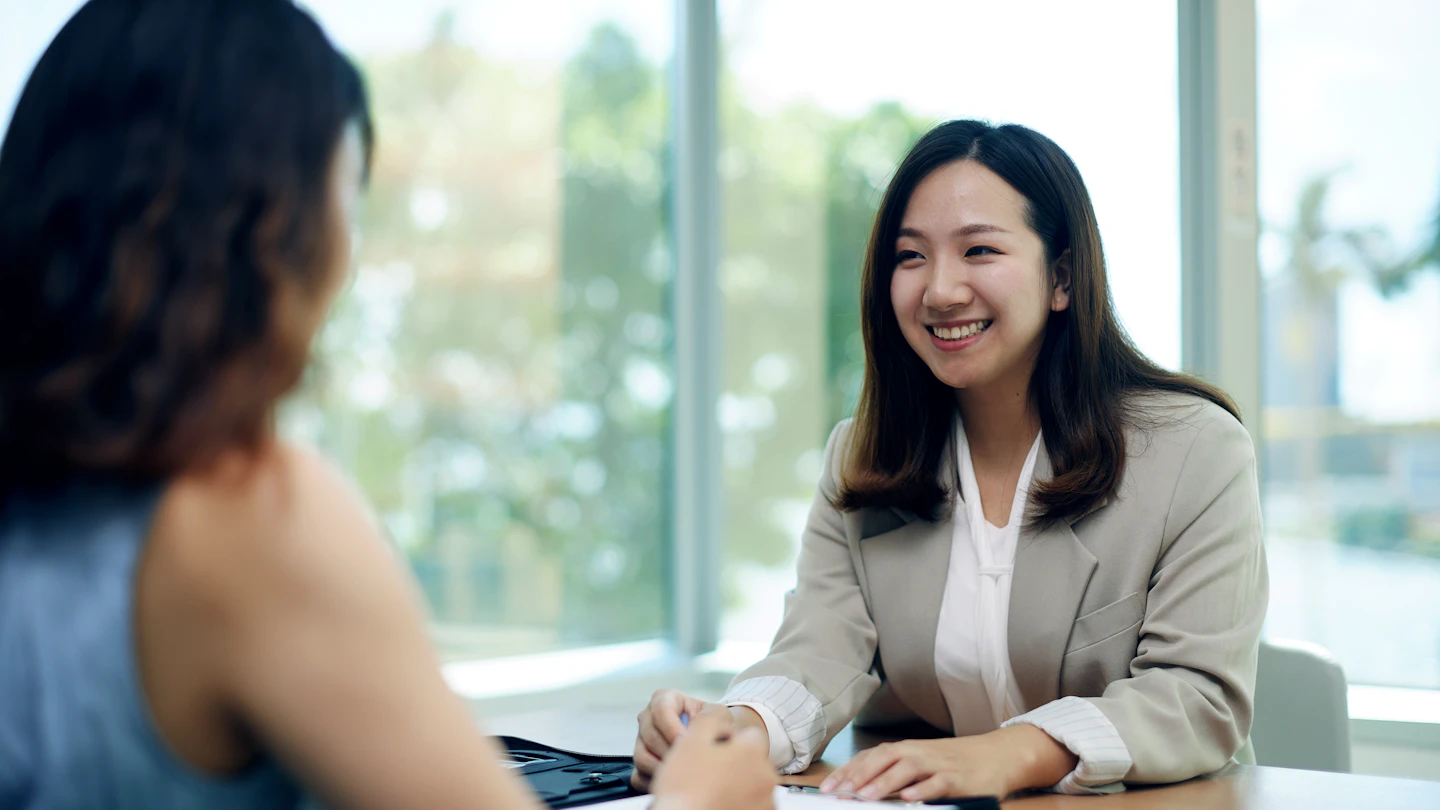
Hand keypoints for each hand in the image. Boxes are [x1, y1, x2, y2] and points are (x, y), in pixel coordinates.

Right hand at [631, 690, 732, 790]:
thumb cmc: (715, 726)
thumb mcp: (718, 714)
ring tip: (683, 774)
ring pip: (642, 757)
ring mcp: (641, 741)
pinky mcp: (640, 763)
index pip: (661, 710)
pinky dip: (654, 783)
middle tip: (689, 762)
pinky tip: (673, 783)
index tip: (686, 744)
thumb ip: (710, 717)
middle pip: (650, 736)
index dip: (672, 728)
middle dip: (671, 752)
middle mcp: (648, 718)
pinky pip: (638, 776)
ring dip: (663, 769)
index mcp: (665, 699)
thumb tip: (696, 733)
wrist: (715, 742)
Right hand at [650, 712, 775, 809]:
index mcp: (752, 751)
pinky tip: (719, 804)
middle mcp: (766, 777)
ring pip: (753, 785)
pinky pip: (753, 805)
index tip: (714, 752)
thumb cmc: (685, 787)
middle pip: (753, 762)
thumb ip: (709, 720)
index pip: (750, 736)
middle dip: (736, 765)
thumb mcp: (690, 741)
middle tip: (710, 775)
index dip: (730, 741)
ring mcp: (766, 802)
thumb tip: (719, 720)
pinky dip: (740, 804)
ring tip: (712, 793)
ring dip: (738, 786)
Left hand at [819, 725, 1075, 801]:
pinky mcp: (959, 778)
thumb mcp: (922, 763)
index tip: (828, 786)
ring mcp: (940, 764)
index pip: (872, 756)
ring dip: (885, 782)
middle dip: (859, 774)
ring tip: (866, 796)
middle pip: (885, 758)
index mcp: (908, 749)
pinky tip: (909, 799)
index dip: (849, 770)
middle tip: (839, 791)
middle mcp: (920, 752)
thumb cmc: (955, 762)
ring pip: (908, 768)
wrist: (997, 755)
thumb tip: (860, 788)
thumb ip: (895, 772)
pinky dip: (923, 790)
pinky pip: (939, 783)